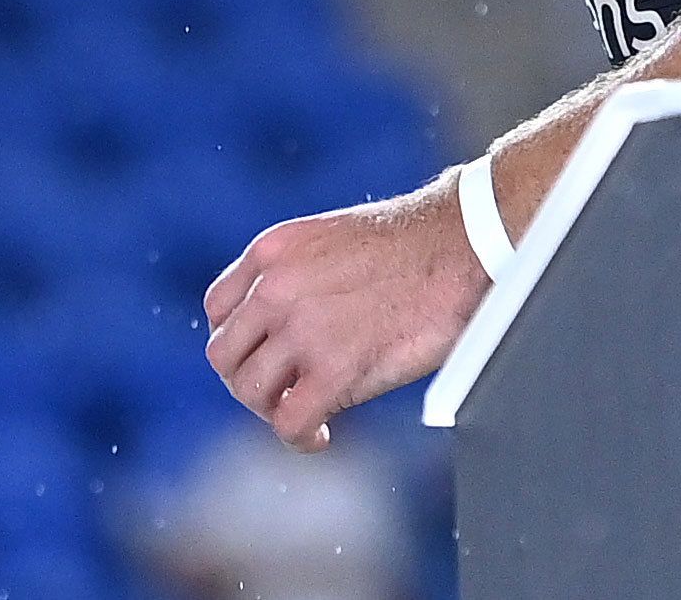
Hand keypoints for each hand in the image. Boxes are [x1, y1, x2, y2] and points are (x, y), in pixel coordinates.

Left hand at [201, 169, 493, 450]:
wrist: (463, 244)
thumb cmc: (415, 246)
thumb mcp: (330, 242)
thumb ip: (297, 277)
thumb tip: (288, 327)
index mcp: (272, 250)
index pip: (217, 308)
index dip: (238, 340)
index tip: (265, 356)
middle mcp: (274, 287)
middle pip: (224, 354)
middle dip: (249, 380)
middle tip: (282, 392)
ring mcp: (301, 328)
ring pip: (248, 391)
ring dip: (271, 411)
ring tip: (304, 416)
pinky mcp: (335, 367)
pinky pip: (289, 420)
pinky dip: (300, 437)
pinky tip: (322, 435)